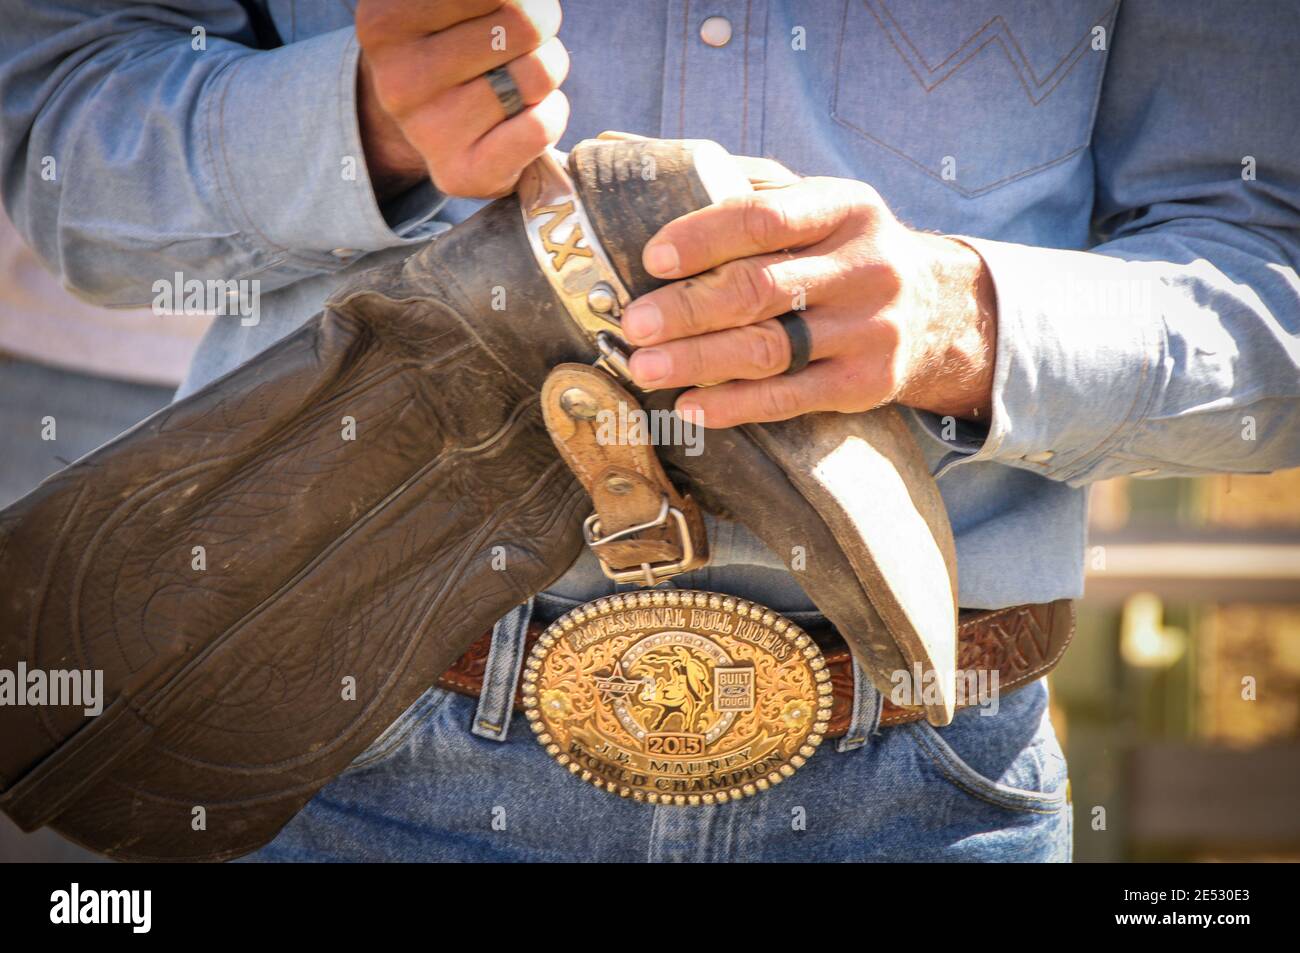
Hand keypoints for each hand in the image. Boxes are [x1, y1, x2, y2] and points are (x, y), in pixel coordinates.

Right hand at [355, 0, 569, 198]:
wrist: (433, 126)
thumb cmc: (454, 47)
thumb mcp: (448, 6)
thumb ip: (487, 0)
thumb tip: (520, 6)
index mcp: (386, 21)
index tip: (501, 8)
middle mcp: (399, 79)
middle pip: (523, 22)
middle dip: (539, 27)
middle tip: (519, 42)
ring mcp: (428, 131)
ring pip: (538, 74)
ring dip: (548, 69)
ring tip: (517, 78)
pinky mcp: (460, 174)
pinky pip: (541, 126)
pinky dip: (553, 112)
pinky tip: (528, 114)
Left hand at [621, 162, 997, 427]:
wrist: (937, 309)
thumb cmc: (843, 249)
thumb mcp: (817, 202)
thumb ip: (749, 186)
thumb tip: (650, 161)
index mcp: (845, 207)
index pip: (764, 218)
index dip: (702, 238)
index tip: (652, 258)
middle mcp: (865, 266)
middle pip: (759, 289)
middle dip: (686, 308)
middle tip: (634, 324)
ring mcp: (870, 329)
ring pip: (768, 348)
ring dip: (697, 360)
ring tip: (644, 367)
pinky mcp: (867, 382)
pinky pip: (788, 398)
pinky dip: (733, 404)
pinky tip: (689, 405)